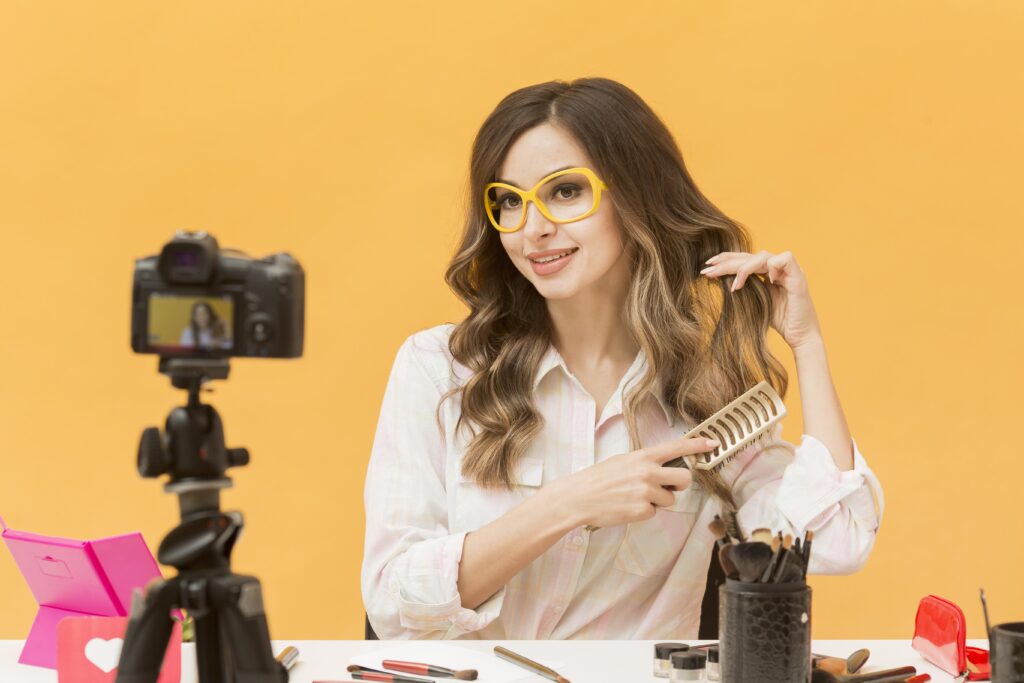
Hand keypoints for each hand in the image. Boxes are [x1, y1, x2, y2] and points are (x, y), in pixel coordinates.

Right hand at [548, 435, 719, 528]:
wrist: (579, 497)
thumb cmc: (598, 478)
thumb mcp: (622, 461)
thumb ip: (645, 463)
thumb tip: (663, 469)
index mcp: (643, 456)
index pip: (677, 447)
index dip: (697, 445)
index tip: (713, 443)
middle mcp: (648, 472)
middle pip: (684, 477)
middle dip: (680, 483)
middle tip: (668, 485)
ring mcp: (647, 492)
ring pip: (670, 499)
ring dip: (658, 500)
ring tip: (635, 497)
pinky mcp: (643, 511)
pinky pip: (655, 512)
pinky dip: (645, 512)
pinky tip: (628, 507)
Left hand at [700, 249, 822, 349]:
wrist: (800, 338)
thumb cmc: (779, 323)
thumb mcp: (755, 303)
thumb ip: (743, 289)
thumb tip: (719, 280)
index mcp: (768, 272)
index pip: (745, 259)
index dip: (726, 260)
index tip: (707, 268)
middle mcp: (779, 269)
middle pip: (750, 256)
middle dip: (727, 262)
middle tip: (708, 270)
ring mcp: (790, 271)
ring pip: (763, 256)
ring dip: (745, 268)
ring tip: (734, 285)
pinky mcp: (799, 278)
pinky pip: (785, 259)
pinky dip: (772, 267)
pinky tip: (766, 281)